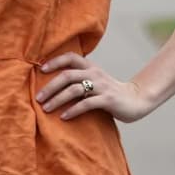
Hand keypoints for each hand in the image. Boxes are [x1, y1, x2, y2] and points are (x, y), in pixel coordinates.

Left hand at [36, 53, 152, 123]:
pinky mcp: (107, 100)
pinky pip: (86, 104)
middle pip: (67, 75)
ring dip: (57, 99)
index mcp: (91, 67)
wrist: (136, 100)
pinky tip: (64, 117)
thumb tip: (53, 84)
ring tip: (46, 109)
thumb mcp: (95, 81)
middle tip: (38, 98)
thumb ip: (79, 79)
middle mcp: (95, 74)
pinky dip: (72, 110)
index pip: (71, 57)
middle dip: (50, 86)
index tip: (41, 70)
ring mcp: (102, 87)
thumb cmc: (109, 92)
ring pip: (74, 90)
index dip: (55, 61)